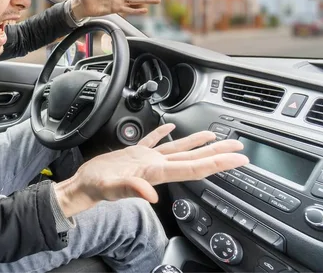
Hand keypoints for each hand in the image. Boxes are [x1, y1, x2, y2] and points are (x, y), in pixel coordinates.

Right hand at [53, 124, 248, 216]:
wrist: (83, 185)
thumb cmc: (95, 187)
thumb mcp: (111, 188)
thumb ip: (132, 190)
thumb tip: (151, 195)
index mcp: (155, 172)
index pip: (194, 167)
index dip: (218, 163)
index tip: (237, 159)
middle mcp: (156, 166)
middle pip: (194, 159)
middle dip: (218, 154)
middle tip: (239, 148)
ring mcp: (146, 160)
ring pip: (178, 149)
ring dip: (198, 143)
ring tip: (215, 137)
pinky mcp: (134, 154)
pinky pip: (154, 141)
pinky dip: (163, 133)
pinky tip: (169, 126)